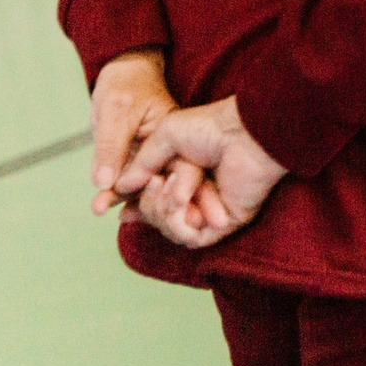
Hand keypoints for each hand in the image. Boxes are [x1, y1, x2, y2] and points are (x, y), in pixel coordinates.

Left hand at [89, 48, 176, 214]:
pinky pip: (131, 183)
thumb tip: (106, 183)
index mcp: (175, 134)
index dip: (184, 193)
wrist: (121, 72)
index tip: (179, 215)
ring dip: (135, 205)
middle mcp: (169, 148)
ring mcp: (154, 156)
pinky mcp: (138, 160)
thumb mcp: (117, 113)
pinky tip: (106, 210)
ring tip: (115, 217)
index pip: (185, 168)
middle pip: (172, 183)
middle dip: (168, 208)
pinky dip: (120, 197)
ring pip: (148, 187)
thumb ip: (112, 148)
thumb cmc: (124, 86)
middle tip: (160, 228)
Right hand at [115, 96, 286, 248]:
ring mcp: (212, 209)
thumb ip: (142, 162)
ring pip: (170, 228)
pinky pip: (190, 238)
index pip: (155, 200)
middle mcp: (199, 194)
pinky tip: (179, 199)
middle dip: (148, 203)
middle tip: (156, 181)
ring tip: (172, 185)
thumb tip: (120, 185)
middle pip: (157, 217)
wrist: (245, 132)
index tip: (119, 209)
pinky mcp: (225, 222)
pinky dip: (177, 221)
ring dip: (162, 209)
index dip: (136, 206)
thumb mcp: (165, 135)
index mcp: (187, 174)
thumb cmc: (211, 127)